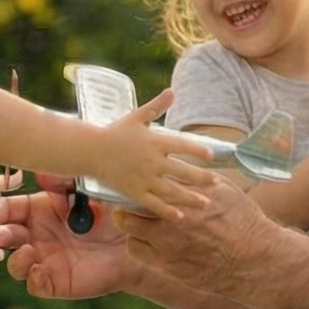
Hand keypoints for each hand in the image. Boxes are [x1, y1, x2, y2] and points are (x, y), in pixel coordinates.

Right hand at [0, 176, 133, 299]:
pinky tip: (40, 269)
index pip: (8, 210)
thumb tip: (42, 176)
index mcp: (40, 210)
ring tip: (29, 250)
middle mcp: (38, 235)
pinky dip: (31, 277)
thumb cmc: (113, 214)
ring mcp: (45, 260)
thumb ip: (67, 183)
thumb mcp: (90, 192)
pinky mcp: (56, 281)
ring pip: (14, 264)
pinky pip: (33, 284)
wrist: (134, 245)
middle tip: (1, 234)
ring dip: (15, 258)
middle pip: (4, 237)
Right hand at [95, 89, 216, 219]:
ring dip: (191, 198)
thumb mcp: (137, 116)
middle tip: (217, 183)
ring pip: (172, 191)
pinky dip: (167, 212)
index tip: (211, 156)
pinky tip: (181, 217)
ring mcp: (144, 178)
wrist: (91, 150)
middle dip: (203, 178)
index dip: (199, 151)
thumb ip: (156, 106)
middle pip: (183, 171)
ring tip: (206, 204)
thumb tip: (172, 91)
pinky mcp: (134, 192)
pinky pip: (154, 204)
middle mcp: (153, 161)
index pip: (183, 146)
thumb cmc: (115, 132)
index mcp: (155, 142)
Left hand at [115, 176, 275, 297]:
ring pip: (129, 229)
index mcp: (187, 196)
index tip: (134, 177)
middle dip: (126, 201)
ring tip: (133, 219)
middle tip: (125, 199)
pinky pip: (136, 251)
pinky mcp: (166, 265)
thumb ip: (196, 179)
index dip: (137, 180)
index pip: (149, 182)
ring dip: (129, 223)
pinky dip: (136, 243)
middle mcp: (174, 220)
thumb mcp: (223, 189)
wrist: (252, 258)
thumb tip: (179, 164)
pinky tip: (144, 239)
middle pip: (132, 205)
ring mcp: (168, 244)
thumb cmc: (241, 220)